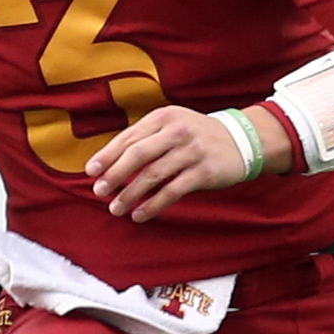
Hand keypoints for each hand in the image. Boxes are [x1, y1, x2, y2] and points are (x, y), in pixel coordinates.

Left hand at [86, 106, 260, 221]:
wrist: (243, 140)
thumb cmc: (196, 136)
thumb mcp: (172, 126)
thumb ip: (144, 138)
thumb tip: (108, 162)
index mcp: (163, 118)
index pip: (128, 137)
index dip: (107, 155)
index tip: (91, 172)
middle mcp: (177, 131)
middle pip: (137, 155)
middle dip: (115, 175)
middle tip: (99, 191)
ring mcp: (192, 151)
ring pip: (153, 175)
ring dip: (130, 194)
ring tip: (115, 208)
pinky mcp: (204, 172)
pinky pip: (172, 191)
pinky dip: (153, 205)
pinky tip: (139, 215)